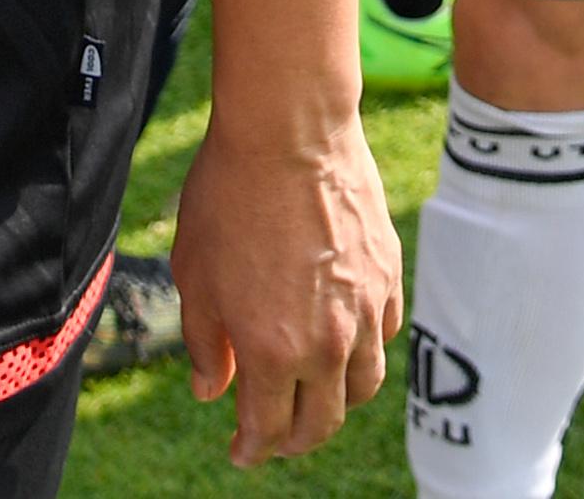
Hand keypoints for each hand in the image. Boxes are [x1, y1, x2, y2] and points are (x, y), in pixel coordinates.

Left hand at [171, 102, 400, 462]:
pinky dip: (365, 349)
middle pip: (322, 422)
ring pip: (363, 385)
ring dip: (336, 402)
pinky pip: (384, 333)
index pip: (268, 430)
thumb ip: (204, 342)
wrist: (288, 132)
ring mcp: (365, 310)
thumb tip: (212, 389)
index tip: (240, 451)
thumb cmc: (228, 198)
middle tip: (274, 436)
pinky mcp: (388, 275)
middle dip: (294, 440)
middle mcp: (327, 343)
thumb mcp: (195, 276)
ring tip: (315, 395)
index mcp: (272, 352)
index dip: (252, 449)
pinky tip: (344, 340)